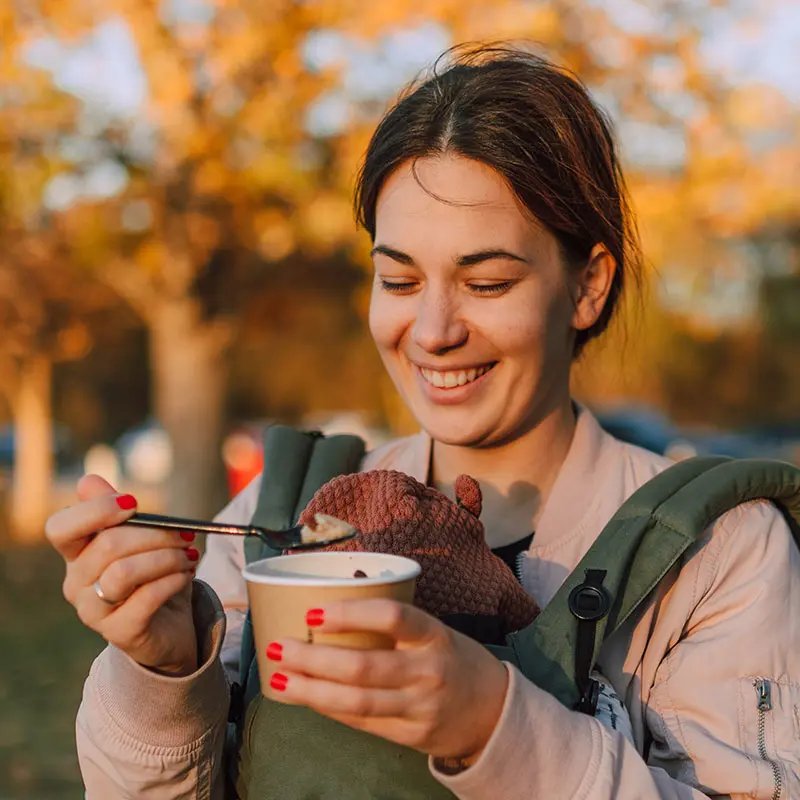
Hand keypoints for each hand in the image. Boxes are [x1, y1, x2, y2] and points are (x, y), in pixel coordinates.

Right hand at [45, 474, 198, 675]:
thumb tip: (88, 481)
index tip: (133, 504)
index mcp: (76, 555)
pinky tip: (186, 575)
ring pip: (125, 572)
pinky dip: (173, 580)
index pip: (60, 528)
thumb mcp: (140, 539)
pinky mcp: (119, 632)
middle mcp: (76, 584)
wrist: (170, 627)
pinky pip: (146, 598)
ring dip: (167, 557)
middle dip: (156, 534)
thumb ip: (116, 510)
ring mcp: (93, 611)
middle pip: (108, 545)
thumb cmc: (153, 576)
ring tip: (189, 556)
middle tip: (186, 535)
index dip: (95, 511)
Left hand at [265, 599, 508, 761]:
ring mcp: (420, 707)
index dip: (350, 614)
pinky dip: (329, 709)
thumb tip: (328, 613)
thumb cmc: (451, 658)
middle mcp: (428, 671)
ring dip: (311, 690)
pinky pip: (361, 722)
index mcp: (434, 634)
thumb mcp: (432, 633)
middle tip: (279, 645)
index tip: (313, 611)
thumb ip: (393, 627)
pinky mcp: (410, 736)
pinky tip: (306, 697)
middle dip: (314, 657)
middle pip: (363, 666)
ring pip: (356, 702)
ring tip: (279, 677)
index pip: (392, 617)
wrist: (492, 712)